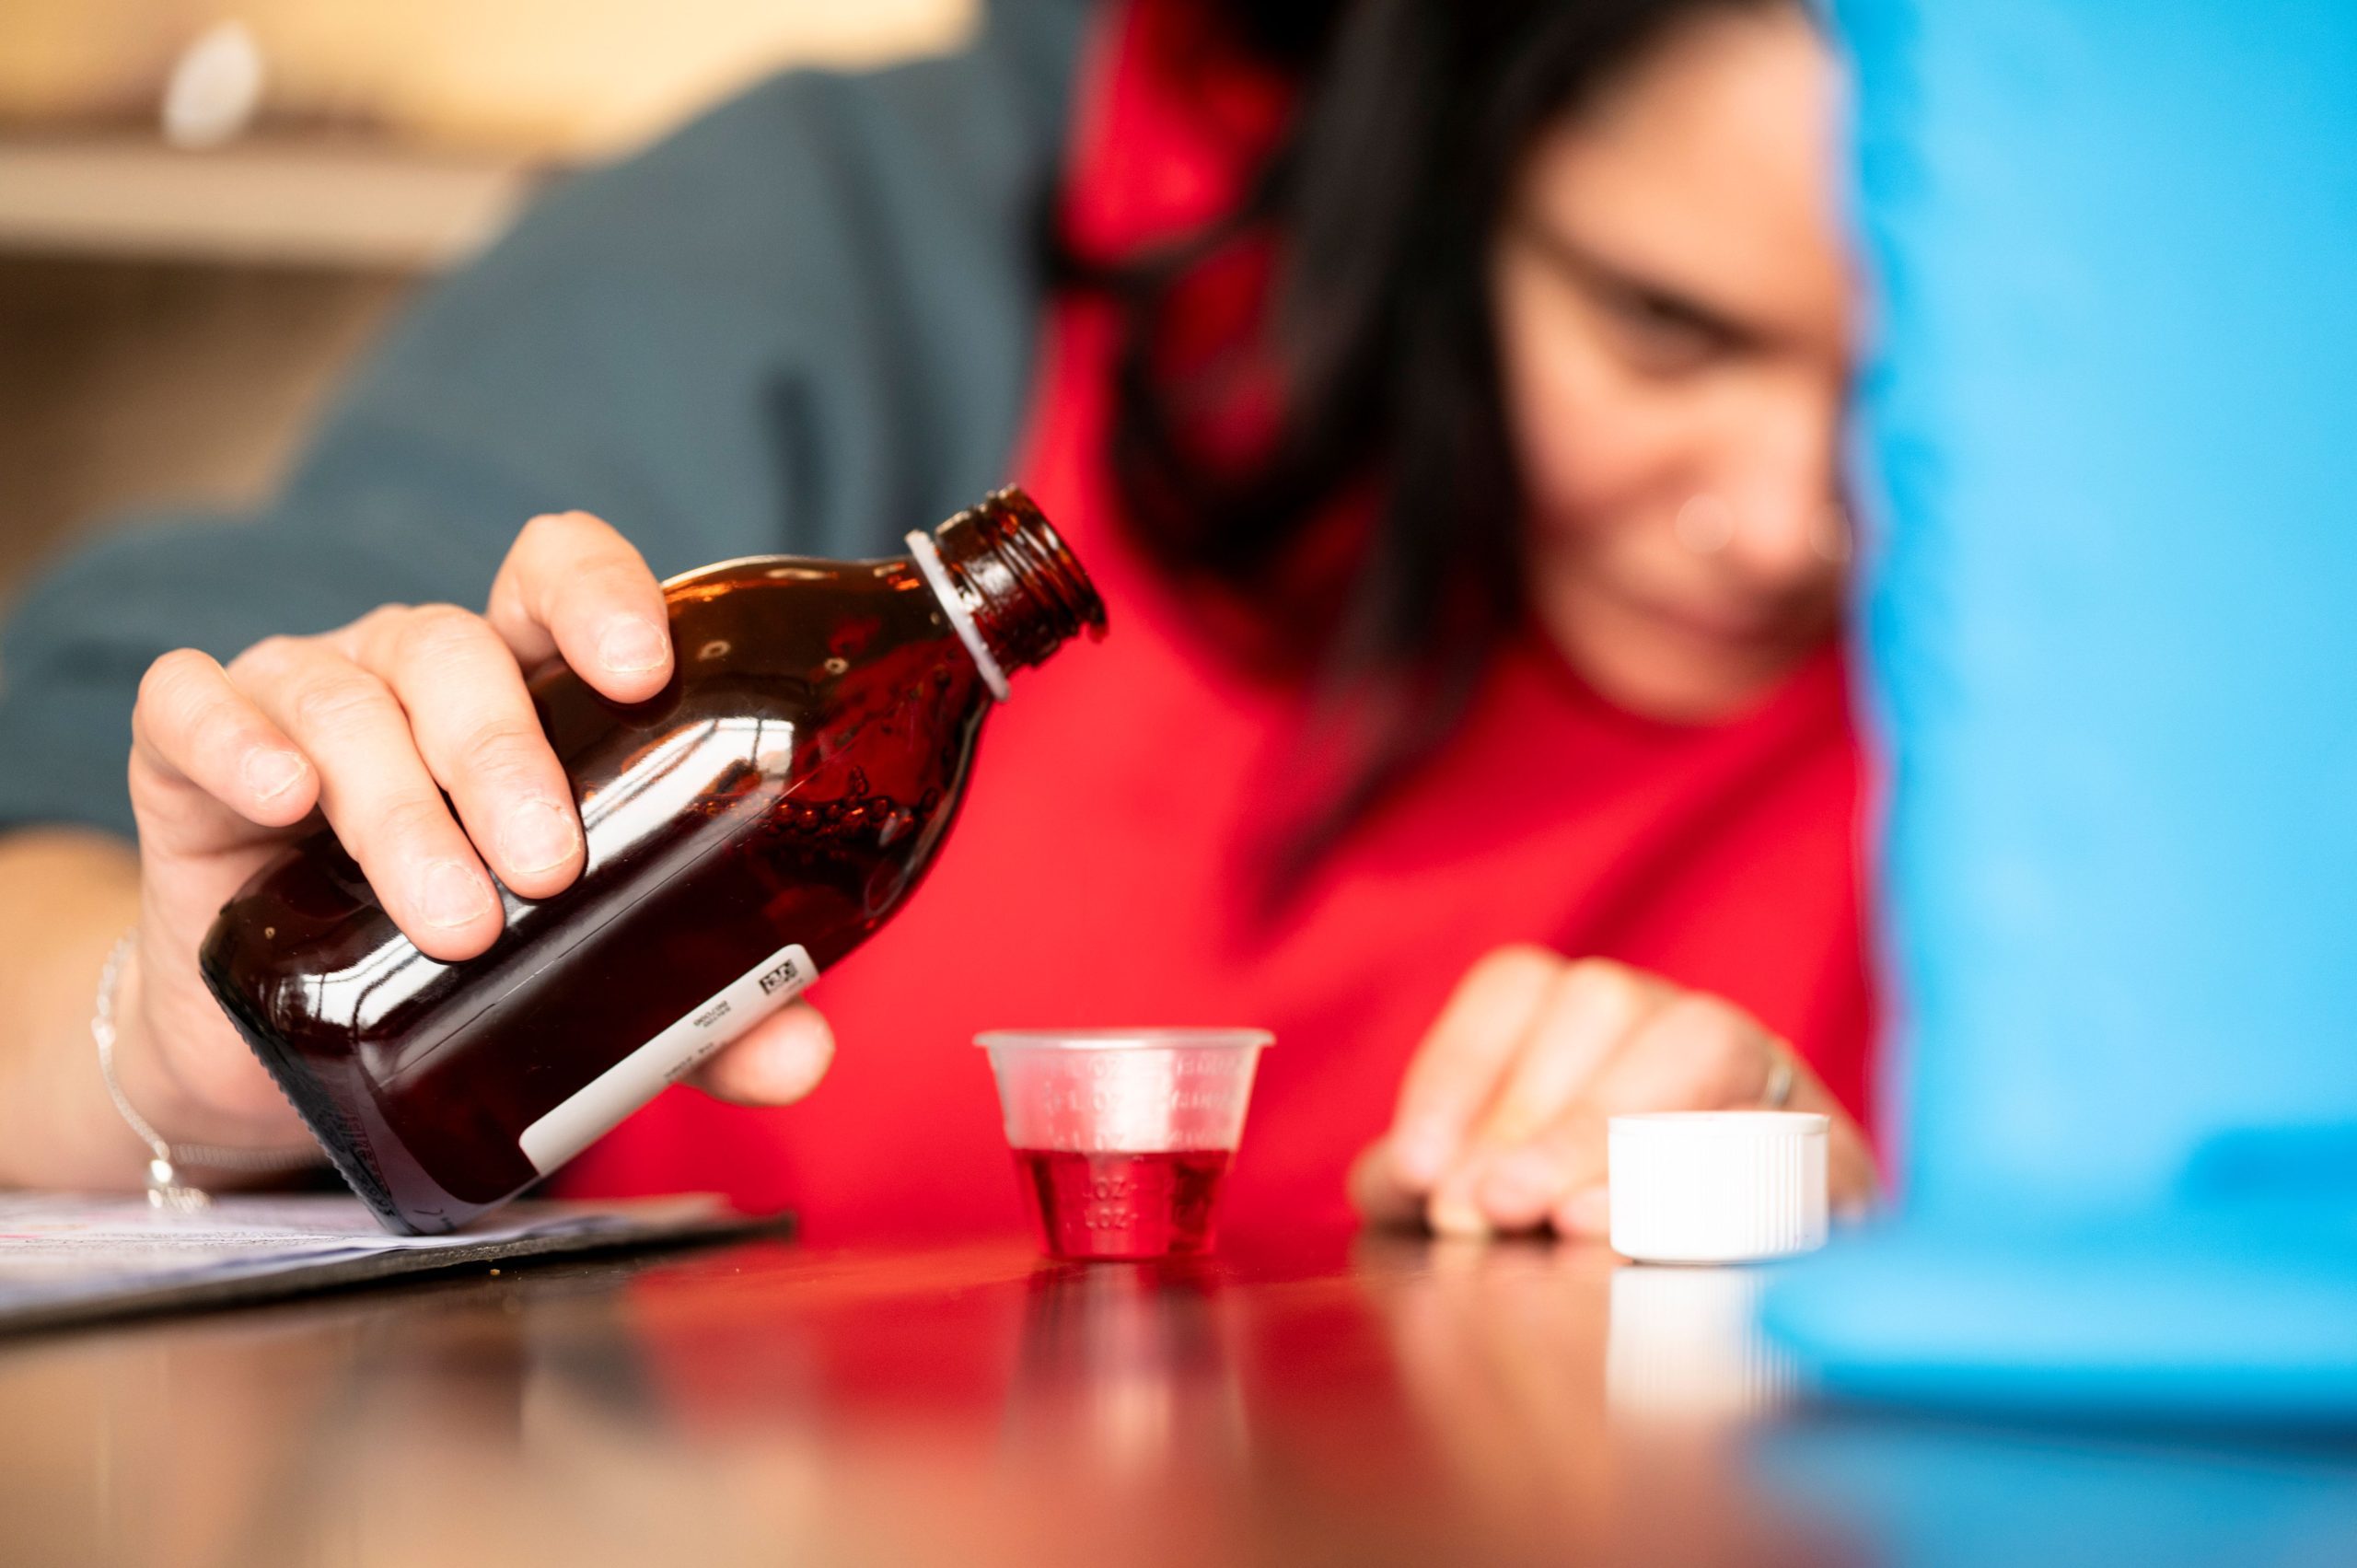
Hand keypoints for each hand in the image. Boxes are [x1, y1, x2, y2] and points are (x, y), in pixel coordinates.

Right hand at [119, 511, 833, 1154]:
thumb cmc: (459, 966)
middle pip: (458, 653)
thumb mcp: (590, 985)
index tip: (646, 671)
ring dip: (404, 809)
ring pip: (345, 701)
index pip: (556, 578)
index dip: (597, 595)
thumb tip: (803, 1058)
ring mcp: (297, 703)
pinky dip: (234, 743)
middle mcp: (410, 673)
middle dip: (509, 757)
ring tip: (456, 921)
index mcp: (523, 687)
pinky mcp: (187, 766)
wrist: (282, 1057)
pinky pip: (190, 710)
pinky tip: (282, 801)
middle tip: (549, 870)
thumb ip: (700, 1009)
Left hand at [1349, 946, 1875, 1239]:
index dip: (1459, 1068)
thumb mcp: (1500, 1211)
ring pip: (1707, 1040)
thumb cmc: (1606, 1251)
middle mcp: (1683, 1025)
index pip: (1518, 988)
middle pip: (1609, 1000)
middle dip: (1534, 1112)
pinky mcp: (1840, 1159)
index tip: (1414, 1169)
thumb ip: (1436, 1186)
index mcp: (1594, 1024)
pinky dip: (1710, 1184)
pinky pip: (1790, 1137)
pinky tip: (1639, 1240)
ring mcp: (1773, 1079)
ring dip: (1616, 1130)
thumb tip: (1389, 1182)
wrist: (1760, 1331)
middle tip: (1482, 1210)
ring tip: (1561, 1223)